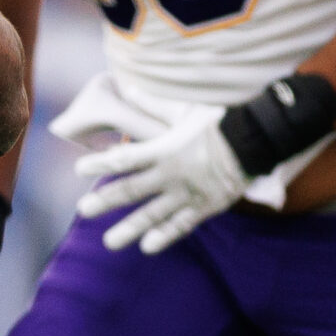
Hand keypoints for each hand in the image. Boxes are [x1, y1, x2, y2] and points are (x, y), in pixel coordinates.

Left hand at [74, 103, 243, 253]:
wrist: (256, 141)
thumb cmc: (217, 123)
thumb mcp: (183, 111)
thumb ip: (152, 105)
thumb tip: (127, 88)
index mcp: (164, 149)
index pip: (125, 158)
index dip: (100, 164)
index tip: (79, 170)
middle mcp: (171, 174)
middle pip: (132, 190)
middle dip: (105, 201)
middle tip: (83, 211)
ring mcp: (187, 193)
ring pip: (153, 215)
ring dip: (129, 229)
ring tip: (109, 242)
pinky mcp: (204, 207)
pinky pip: (181, 225)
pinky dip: (164, 236)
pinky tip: (147, 247)